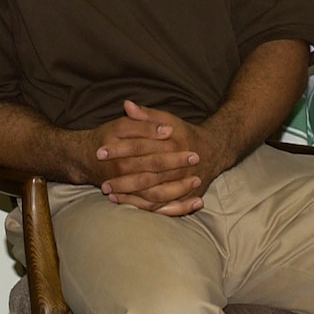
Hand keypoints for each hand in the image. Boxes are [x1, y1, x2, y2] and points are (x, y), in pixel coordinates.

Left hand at [89, 102, 223, 215]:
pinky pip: (163, 207)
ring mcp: (185, 185)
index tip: (100, 152)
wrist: (212, 151)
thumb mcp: (168, 119)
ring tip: (110, 194)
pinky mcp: (187, 197)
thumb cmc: (184, 135)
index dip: (120, 150)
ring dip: (131, 197)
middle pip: (147, 175)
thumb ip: (147, 115)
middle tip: (102, 183)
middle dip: (123, 180)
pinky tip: (126, 203)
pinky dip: (143, 208)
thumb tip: (126, 105)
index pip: (142, 147)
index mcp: (174, 145)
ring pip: (154, 195)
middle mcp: (181, 167)